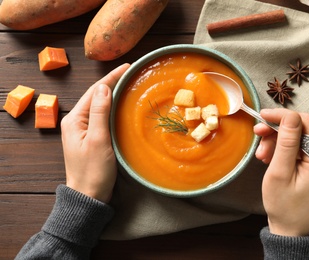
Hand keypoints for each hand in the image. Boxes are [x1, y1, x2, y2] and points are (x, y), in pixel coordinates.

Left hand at [61, 63, 129, 202]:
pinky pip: (102, 117)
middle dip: (113, 82)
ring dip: (113, 94)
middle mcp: (76, 122)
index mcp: (74, 120)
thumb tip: (103, 86)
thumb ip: (99, 112)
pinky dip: (113, 108)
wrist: (89, 196)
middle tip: (131, 73)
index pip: (94, 91)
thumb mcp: (98, 140)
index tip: (127, 66)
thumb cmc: (93, 171)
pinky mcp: (91, 138)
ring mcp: (83, 130)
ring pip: (100, 106)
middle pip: (96, 96)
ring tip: (129, 84)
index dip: (111, 77)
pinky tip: (122, 105)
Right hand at [254, 108, 308, 236]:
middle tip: (258, 137)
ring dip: (277, 141)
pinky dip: (282, 149)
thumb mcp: (280, 172)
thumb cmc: (284, 204)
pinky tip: (270, 158)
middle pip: (301, 127)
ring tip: (262, 156)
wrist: (291, 227)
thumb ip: (286, 142)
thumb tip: (289, 115)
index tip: (261, 117)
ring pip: (297, 136)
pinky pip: (298, 147)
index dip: (282, 116)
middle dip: (277, 130)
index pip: (304, 122)